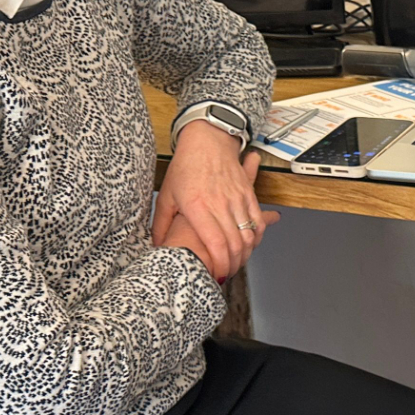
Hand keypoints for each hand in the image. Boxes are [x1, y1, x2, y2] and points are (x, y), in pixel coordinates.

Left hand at [153, 122, 279, 280]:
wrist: (207, 140)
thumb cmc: (185, 166)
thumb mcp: (166, 195)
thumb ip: (160, 223)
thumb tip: (157, 246)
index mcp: (197, 205)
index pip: (215, 243)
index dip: (219, 263)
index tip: (217, 274)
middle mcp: (219, 203)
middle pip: (235, 243)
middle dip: (233, 264)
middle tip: (226, 273)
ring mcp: (236, 198)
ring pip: (248, 234)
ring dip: (245, 254)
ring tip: (236, 262)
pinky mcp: (247, 193)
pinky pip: (257, 220)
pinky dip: (256, 237)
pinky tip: (249, 245)